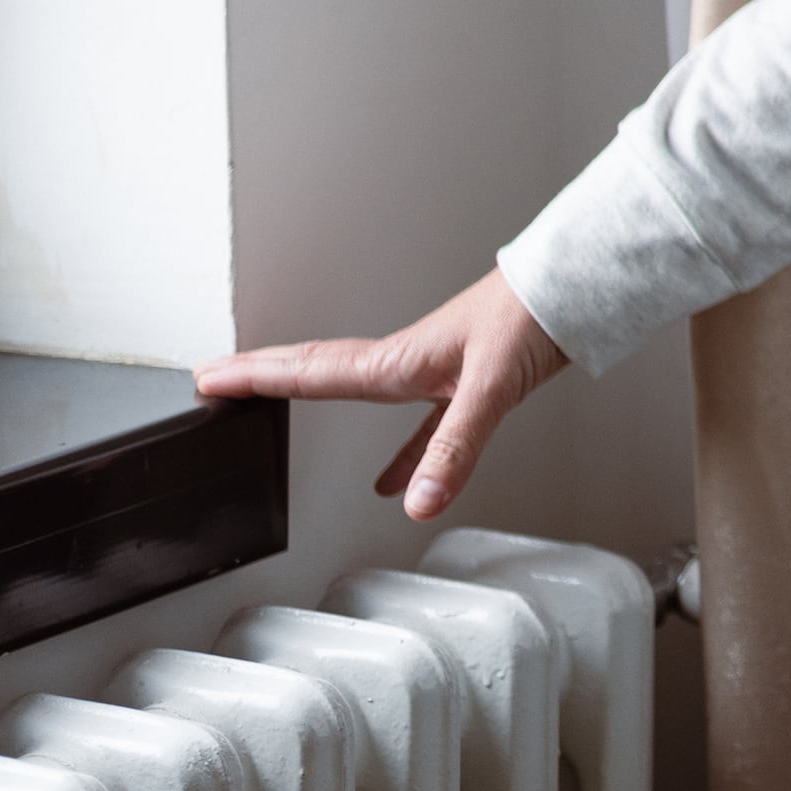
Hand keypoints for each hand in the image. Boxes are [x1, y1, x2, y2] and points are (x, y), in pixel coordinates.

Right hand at [196, 267, 569, 522]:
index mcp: (401, 360)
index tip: (208, 378)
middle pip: (320, 370)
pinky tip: (398, 486)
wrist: (581, 288)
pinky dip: (402, 454)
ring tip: (273, 416)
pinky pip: (419, 426)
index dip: (258, 376)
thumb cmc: (538, 314)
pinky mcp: (471, 384)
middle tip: (213, 378)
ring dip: (315, 398)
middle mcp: (410, 362)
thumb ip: (454, 447)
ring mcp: (438, 372)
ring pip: (360, 390)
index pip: (313, 372)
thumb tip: (415, 503)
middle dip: (264, 374)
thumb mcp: (492, 385)